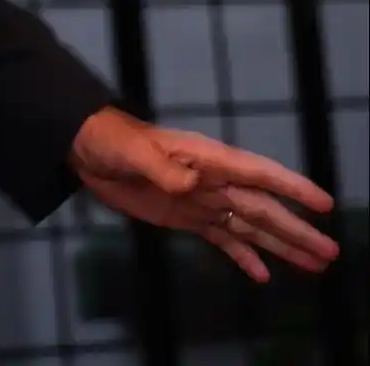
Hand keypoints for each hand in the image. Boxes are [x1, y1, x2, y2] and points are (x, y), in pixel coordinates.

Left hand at [70, 106, 338, 282]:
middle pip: (262, 207)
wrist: (86, 149)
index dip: (290, 187)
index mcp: (206, 159)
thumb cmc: (111, 140)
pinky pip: (222, 239)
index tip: (322, 204)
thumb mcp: (133, 151)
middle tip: (330, 252)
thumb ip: (162, 167)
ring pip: (250, 225)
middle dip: (296, 229)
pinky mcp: (185, 217)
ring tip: (315, 265)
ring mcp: (201, 200)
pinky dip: (244, 256)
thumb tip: (190, 184)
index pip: (256, 173)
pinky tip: (264, 275)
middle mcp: (212, 180)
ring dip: (281, 245)